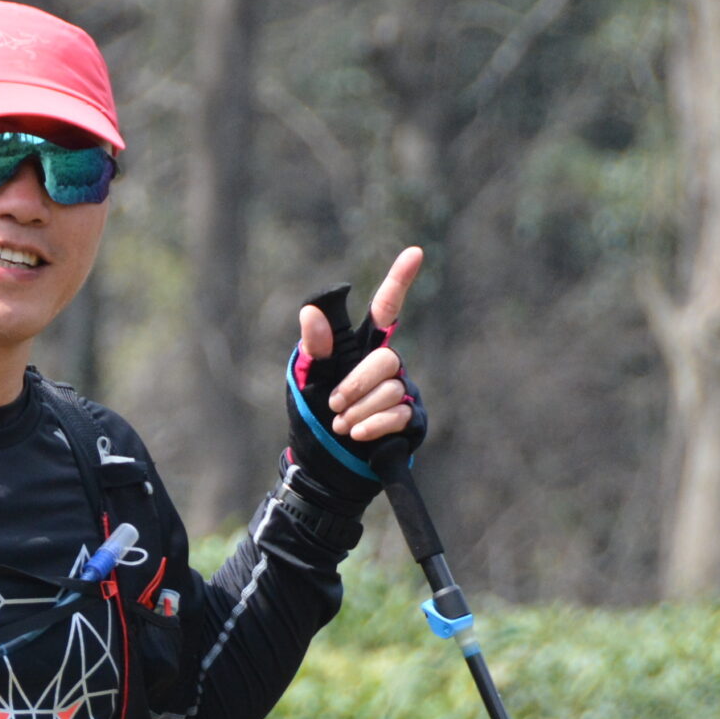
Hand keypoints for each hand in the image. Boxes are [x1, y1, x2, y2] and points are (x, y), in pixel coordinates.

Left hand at [285, 246, 428, 504]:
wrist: (321, 465)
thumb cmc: (310, 416)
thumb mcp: (304, 380)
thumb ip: (313, 348)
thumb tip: (310, 310)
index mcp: (360, 349)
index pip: (384, 309)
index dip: (398, 281)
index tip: (415, 252)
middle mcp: (385, 366)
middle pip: (385, 359)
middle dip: (356, 384)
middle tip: (333, 405)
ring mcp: (401, 391)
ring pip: (391, 389)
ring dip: (359, 410)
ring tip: (341, 425)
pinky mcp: (410, 419)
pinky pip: (399, 413)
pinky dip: (374, 425)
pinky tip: (358, 435)